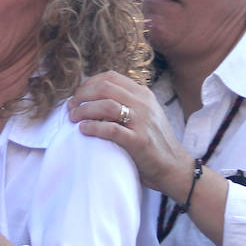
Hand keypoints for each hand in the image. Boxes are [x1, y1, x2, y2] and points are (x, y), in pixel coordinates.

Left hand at [68, 71, 194, 199]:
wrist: (175, 167)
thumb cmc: (154, 142)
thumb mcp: (145, 114)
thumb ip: (127, 103)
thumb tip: (96, 97)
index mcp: (143, 94)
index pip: (111, 77)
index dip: (89, 83)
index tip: (78, 95)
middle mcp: (143, 104)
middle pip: (105, 88)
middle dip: (82, 95)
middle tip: (71, 107)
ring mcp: (142, 121)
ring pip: (106, 105)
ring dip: (84, 110)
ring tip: (73, 118)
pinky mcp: (139, 141)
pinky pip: (110, 129)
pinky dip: (93, 128)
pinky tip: (83, 130)